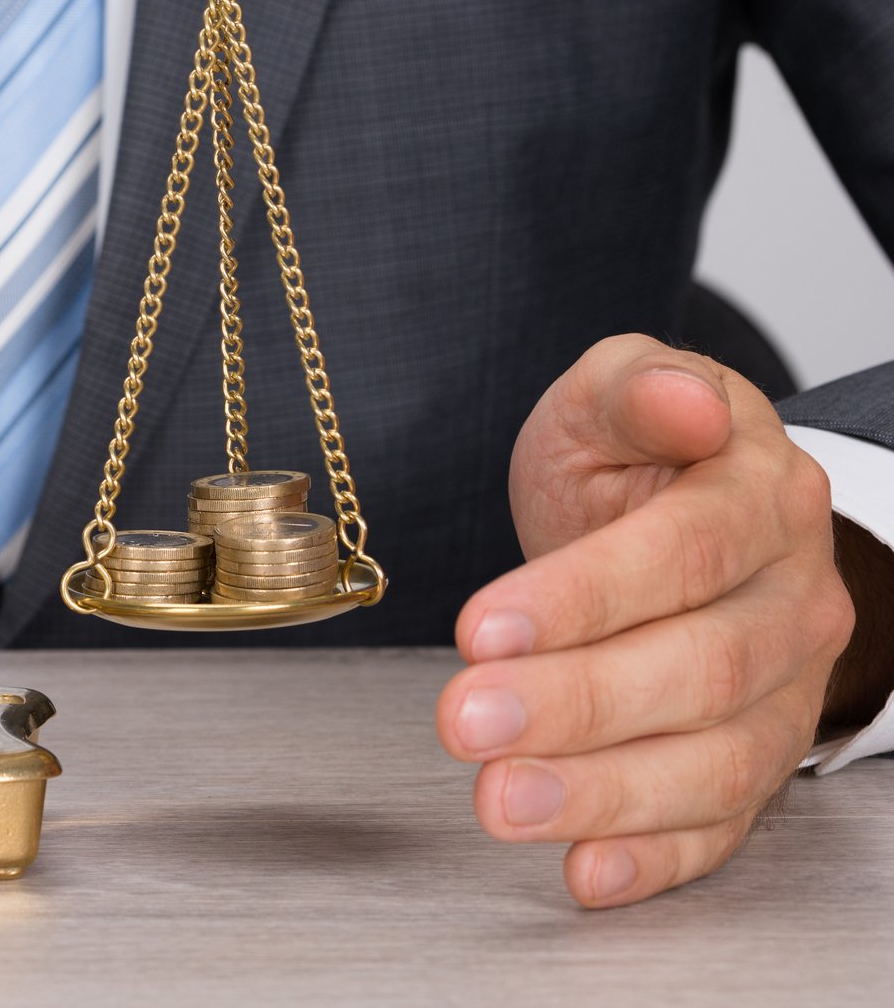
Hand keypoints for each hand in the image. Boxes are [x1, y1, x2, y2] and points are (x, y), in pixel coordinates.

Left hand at [437, 334, 854, 907]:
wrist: (680, 507)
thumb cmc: (636, 455)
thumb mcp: (613, 392)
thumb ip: (640, 389)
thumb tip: (687, 400)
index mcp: (762, 498)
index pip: (684, 554)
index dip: (584, 597)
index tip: (480, 628)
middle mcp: (793, 600)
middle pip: (701, 667)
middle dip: (576, 704)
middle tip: (467, 721)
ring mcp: (786, 689)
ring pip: (716, 759)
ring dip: (604, 794)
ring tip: (500, 801)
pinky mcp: (758, 759)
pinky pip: (723, 824)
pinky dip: (655, 858)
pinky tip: (584, 871)